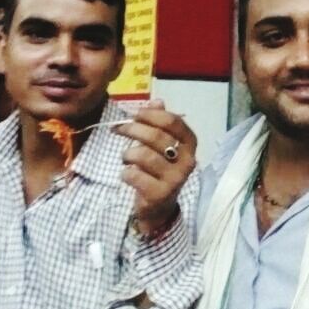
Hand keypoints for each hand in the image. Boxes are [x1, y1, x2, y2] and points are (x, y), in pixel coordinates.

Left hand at [112, 100, 196, 236]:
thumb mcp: (162, 145)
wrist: (160, 207)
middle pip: (156, 136)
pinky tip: (127, 174)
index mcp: (190, 144)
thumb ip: (160, 123)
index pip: (173, 121)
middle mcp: (187, 160)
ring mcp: (175, 178)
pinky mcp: (160, 194)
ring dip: (128, 153)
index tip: (134, 114)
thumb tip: (157, 101)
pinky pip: (135, 176)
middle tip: (118, 129)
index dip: (151, 114)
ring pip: (144, 155)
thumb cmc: (159, 170)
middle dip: (133, 129)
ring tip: (125, 157)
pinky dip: (125, 173)